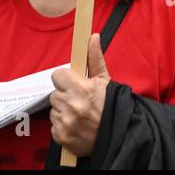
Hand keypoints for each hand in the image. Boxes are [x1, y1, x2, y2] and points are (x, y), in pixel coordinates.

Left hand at [49, 33, 109, 158]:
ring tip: (80, 116)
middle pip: (55, 94)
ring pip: (54, 111)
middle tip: (80, 103)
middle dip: (65, 97)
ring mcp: (66, 123)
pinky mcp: (62, 137)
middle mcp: (72, 105)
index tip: (72, 84)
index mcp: (82, 88)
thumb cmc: (113, 107)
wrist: (120, 136)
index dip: (65, 79)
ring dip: (63, 113)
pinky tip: (76, 127)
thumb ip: (95, 58)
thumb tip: (92, 37)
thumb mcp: (106, 81)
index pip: (57, 75)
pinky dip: (63, 127)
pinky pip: (54, 127)